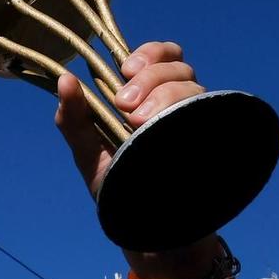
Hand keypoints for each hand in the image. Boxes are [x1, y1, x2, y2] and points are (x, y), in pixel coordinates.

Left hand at [54, 40, 202, 198]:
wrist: (142, 225)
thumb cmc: (116, 183)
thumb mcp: (87, 151)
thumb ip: (73, 117)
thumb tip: (64, 78)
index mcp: (151, 96)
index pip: (166, 54)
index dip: (150, 53)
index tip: (126, 70)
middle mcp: (179, 104)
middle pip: (180, 68)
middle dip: (150, 79)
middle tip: (124, 107)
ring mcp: (197, 123)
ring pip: (195, 89)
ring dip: (165, 98)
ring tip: (139, 125)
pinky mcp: (213, 142)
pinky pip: (213, 118)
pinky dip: (190, 117)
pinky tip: (168, 133)